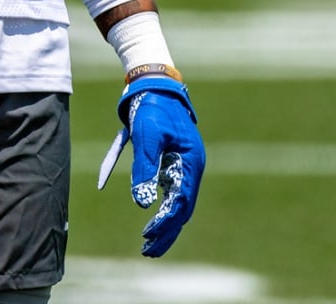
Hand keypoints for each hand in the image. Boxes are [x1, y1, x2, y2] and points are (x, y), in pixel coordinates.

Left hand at [96, 74, 204, 257]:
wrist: (155, 84)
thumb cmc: (152, 108)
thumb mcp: (146, 136)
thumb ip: (145, 167)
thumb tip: (142, 203)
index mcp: (191, 163)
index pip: (180, 202)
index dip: (165, 222)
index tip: (147, 236)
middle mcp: (192, 167)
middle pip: (183, 208)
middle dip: (167, 231)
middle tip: (148, 251)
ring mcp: (186, 165)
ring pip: (179, 202)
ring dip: (166, 222)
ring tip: (150, 242)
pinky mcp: (175, 161)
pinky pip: (172, 190)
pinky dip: (163, 206)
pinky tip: (153, 214)